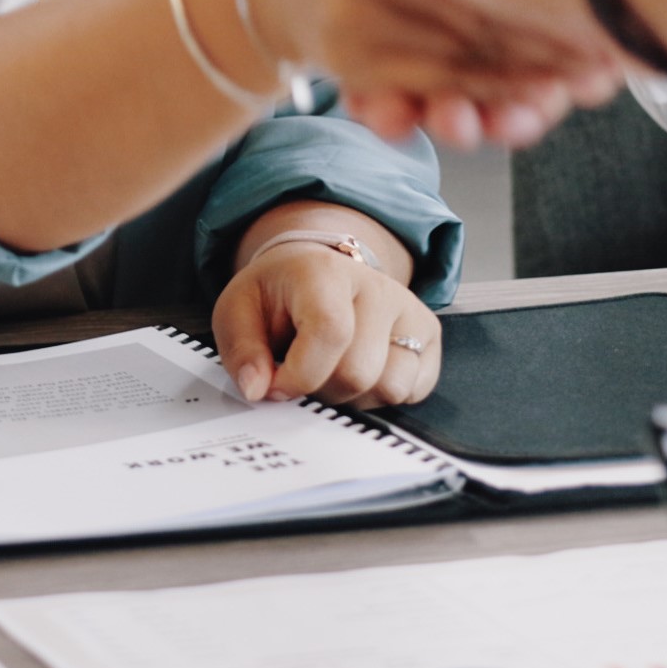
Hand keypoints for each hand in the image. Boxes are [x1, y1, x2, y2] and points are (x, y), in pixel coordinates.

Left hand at [212, 211, 438, 407]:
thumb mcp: (238, 311)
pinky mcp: (429, 332)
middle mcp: (377, 286)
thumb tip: (257, 390)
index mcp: (325, 272)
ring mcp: (409, 308)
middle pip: (359, 372)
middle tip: (302, 375)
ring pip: (391, 386)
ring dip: (354, 397)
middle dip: (322, 391)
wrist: (316, 270)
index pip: (331, 333)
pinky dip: (383, 396)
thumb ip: (242, 351)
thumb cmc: (277, 295)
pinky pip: (415, 390)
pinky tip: (361, 372)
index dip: (300, 375)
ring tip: (332, 372)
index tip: (276, 386)